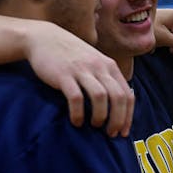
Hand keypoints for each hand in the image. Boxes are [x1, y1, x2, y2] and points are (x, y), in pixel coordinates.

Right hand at [24, 22, 133, 136]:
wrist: (44, 38)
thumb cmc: (71, 55)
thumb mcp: (95, 62)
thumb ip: (107, 79)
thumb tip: (118, 106)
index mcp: (110, 66)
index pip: (127, 94)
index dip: (128, 116)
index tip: (123, 132)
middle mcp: (99, 67)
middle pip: (118, 97)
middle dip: (118, 119)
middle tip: (110, 134)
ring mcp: (82, 70)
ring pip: (100, 97)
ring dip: (100, 116)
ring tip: (95, 126)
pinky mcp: (63, 75)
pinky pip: (76, 97)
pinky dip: (78, 112)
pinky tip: (77, 121)